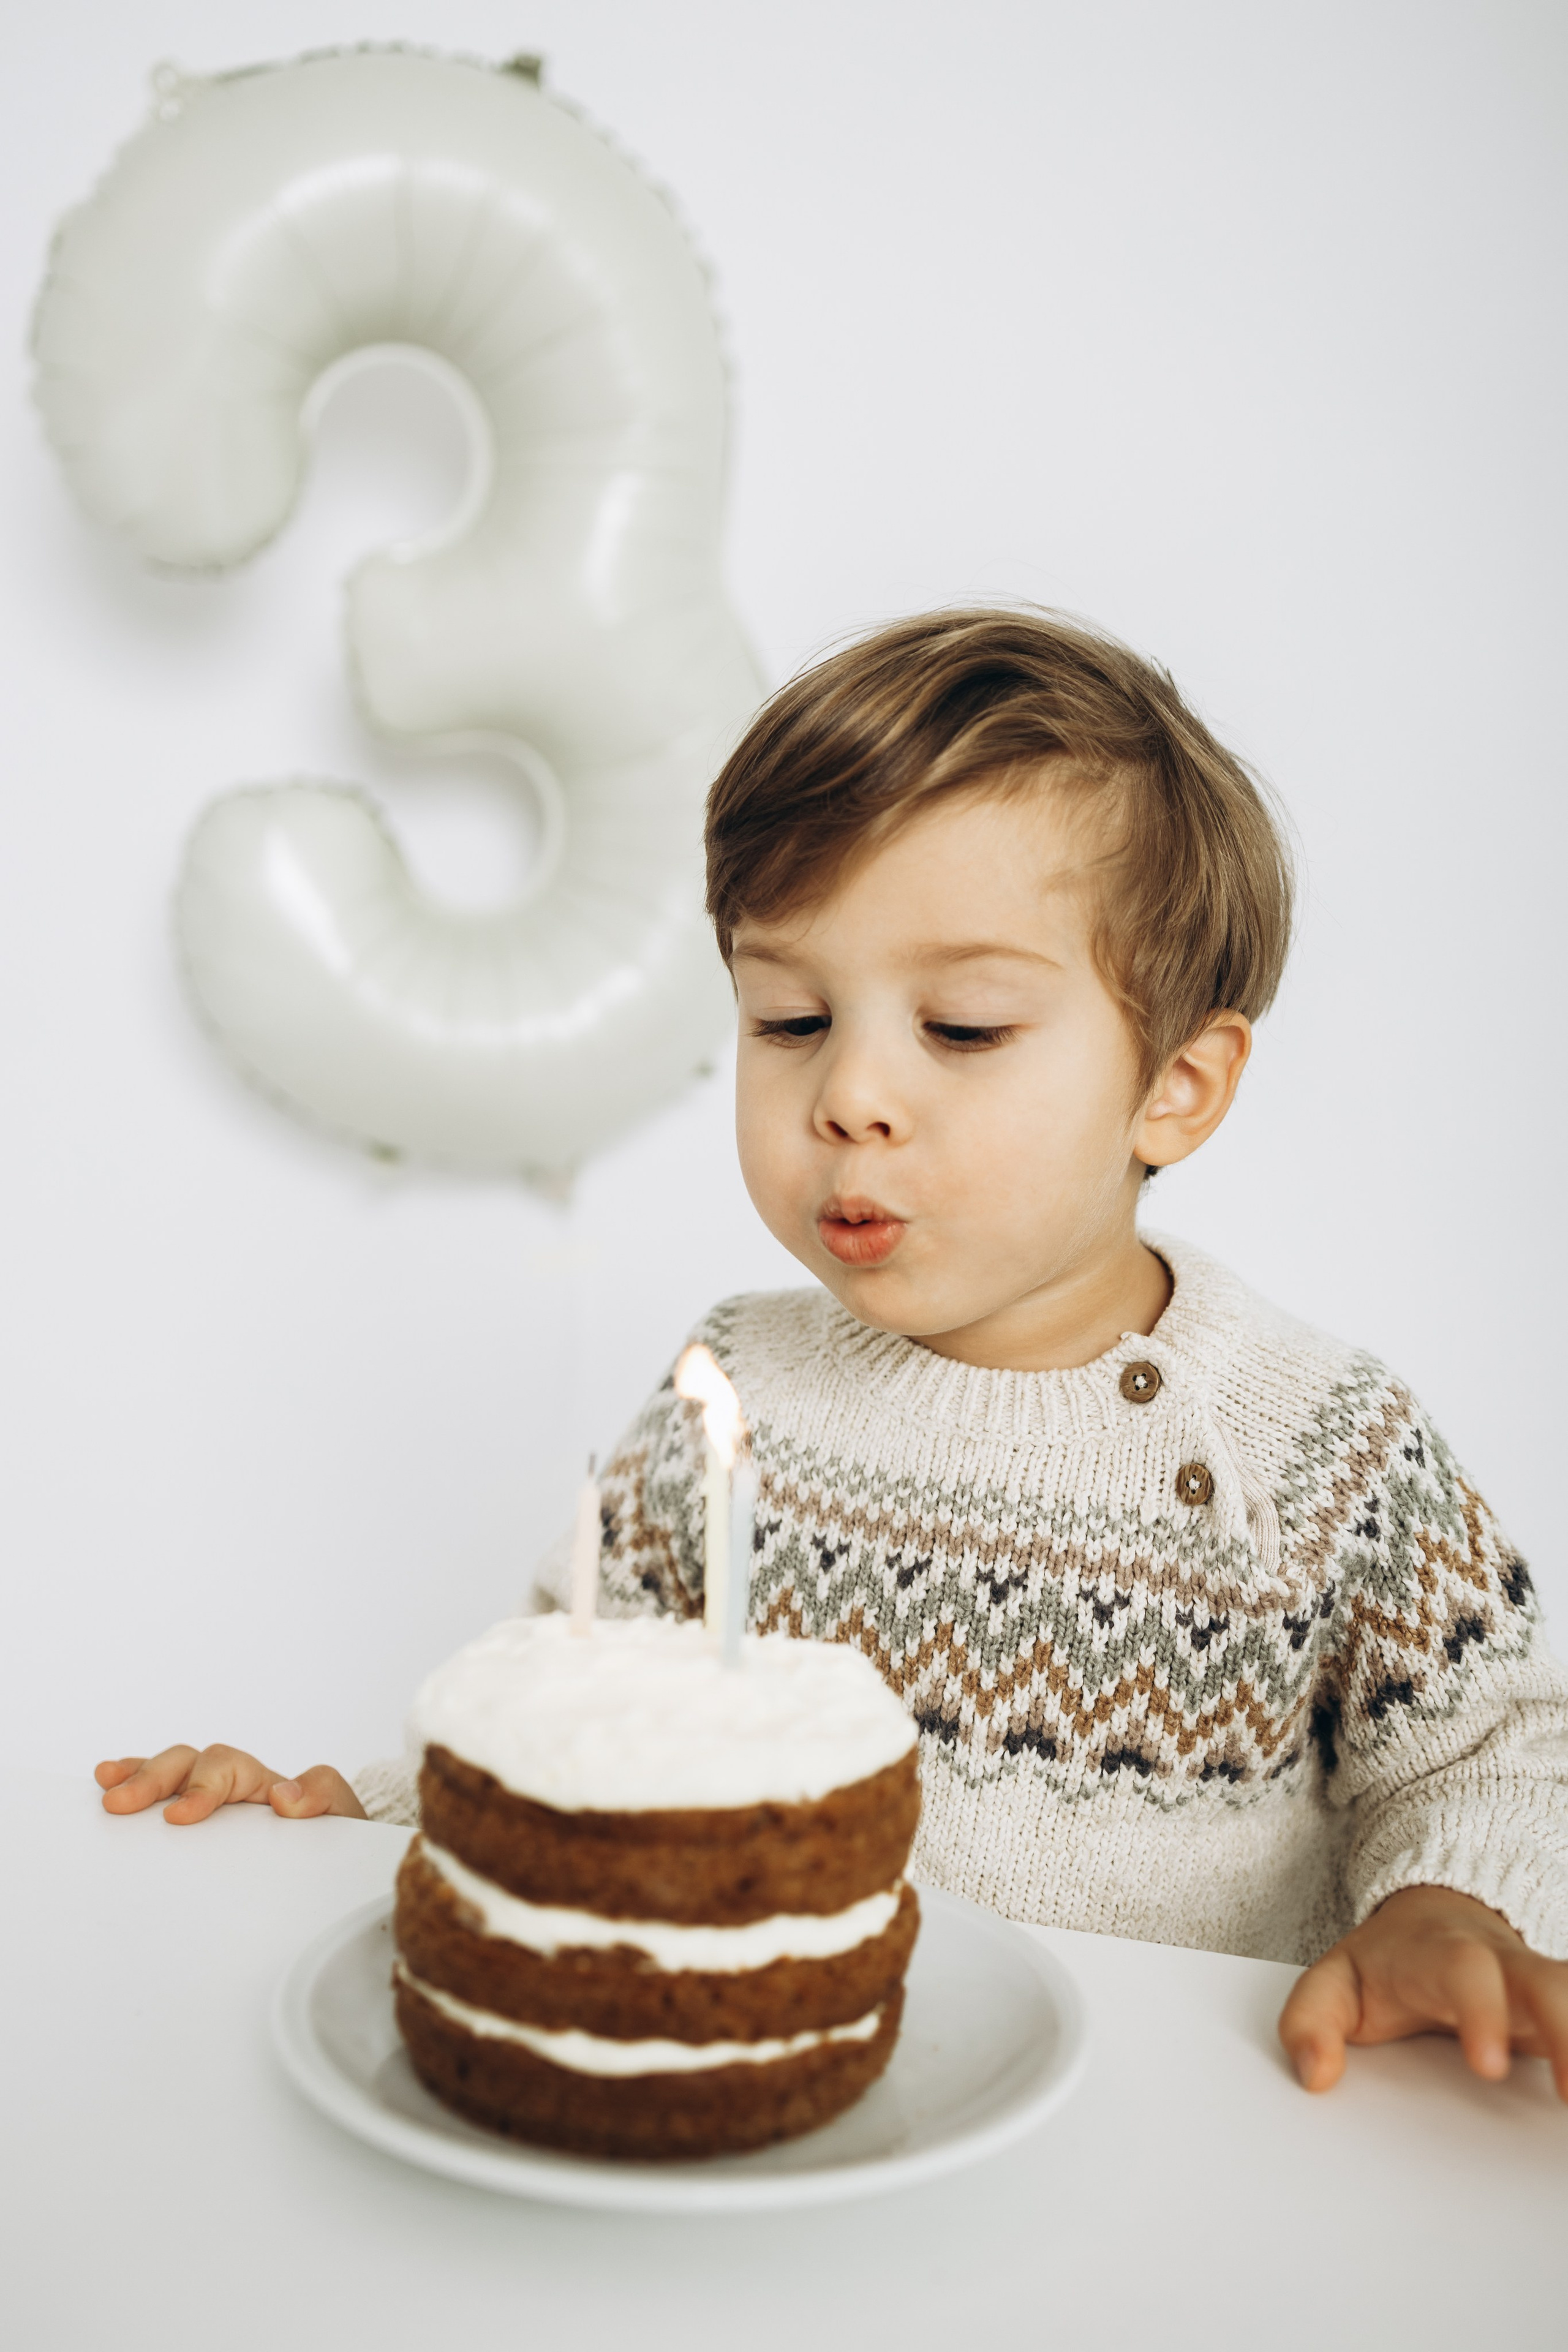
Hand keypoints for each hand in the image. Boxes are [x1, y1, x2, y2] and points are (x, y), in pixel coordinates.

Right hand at [95, 1745, 366, 1825]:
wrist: (340, 1868)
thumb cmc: (337, 1840)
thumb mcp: (344, 1817)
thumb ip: (324, 1798)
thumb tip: (284, 1796)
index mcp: (265, 1784)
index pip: (228, 1769)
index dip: (201, 1787)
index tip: (179, 1817)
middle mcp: (233, 1787)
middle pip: (189, 1763)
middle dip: (153, 1778)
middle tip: (118, 1803)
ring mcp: (213, 1805)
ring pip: (172, 1773)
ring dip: (137, 1775)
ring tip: (106, 1784)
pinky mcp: (197, 1829)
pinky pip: (164, 1798)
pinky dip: (136, 1785)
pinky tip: (107, 1787)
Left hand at [1280, 1883, 1567, 2100]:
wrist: (1433, 1921)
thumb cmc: (1386, 1962)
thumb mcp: (1333, 1983)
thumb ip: (1310, 2022)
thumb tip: (1316, 2075)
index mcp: (1440, 1955)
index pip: (1466, 1971)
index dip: (1482, 2013)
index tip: (1489, 2067)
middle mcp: (1502, 1966)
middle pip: (1547, 1983)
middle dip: (1566, 2029)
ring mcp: (1537, 1988)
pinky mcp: (1558, 2010)